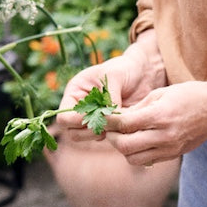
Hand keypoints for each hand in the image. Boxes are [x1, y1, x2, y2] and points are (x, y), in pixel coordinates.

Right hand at [54, 32, 164, 146]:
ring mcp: (91, 117)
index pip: (64, 117)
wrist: (142, 72)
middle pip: (71, 132)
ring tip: (115, 124)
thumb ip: (109, 97)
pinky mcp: (105, 124)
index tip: (97, 116)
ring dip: (98, 134)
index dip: (78, 122)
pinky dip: (110, 135)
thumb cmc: (125, 68)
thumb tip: (108, 119)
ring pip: (84, 137)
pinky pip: (101, 137)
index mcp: (75, 93)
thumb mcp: (114, 76)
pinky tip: (121, 125)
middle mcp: (79, 107)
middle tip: (107, 125)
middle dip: (88, 131)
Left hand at [100, 80, 206, 165]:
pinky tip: (139, 141)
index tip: (101, 117)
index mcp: (161, 115)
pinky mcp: (173, 155)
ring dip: (123, 149)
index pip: (124, 124)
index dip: (108, 121)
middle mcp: (164, 135)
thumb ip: (138, 107)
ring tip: (125, 136)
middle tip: (110, 129)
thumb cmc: (191, 95)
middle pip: (124, 146)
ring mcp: (169, 148)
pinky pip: (146, 161)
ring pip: (132, 159)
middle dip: (112, 137)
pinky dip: (137, 153)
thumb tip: (116, 117)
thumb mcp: (162, 93)